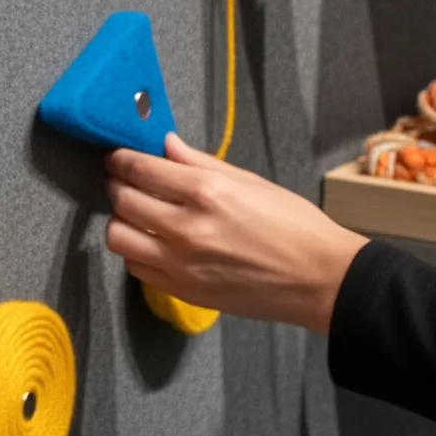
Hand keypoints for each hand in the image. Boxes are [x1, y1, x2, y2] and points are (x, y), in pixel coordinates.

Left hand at [105, 134, 366, 333]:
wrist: (319, 279)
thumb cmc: (293, 226)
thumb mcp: (251, 182)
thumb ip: (200, 163)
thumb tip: (166, 144)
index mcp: (208, 193)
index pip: (141, 170)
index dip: (120, 160)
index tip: (116, 157)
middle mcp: (188, 229)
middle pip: (123, 202)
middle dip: (117, 186)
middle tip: (122, 181)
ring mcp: (182, 264)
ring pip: (119, 238)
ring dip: (121, 221)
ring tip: (136, 214)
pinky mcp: (183, 291)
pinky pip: (137, 268)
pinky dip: (136, 252)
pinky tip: (152, 242)